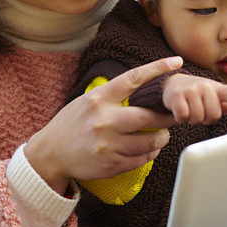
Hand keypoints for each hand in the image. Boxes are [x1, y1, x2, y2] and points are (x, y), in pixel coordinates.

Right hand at [25, 56, 181, 193]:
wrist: (50, 154)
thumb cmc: (74, 123)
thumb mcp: (88, 101)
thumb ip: (114, 95)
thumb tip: (146, 85)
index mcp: (99, 98)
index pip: (133, 79)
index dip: (158, 68)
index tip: (176, 62)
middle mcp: (103, 120)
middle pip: (147, 116)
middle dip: (167, 116)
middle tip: (177, 114)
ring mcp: (106, 144)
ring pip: (148, 141)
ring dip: (162, 138)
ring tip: (163, 134)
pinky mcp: (109, 164)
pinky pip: (141, 159)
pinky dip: (150, 154)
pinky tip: (150, 149)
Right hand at [162, 73, 226, 123]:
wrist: (172, 84)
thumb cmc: (197, 94)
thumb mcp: (214, 98)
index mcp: (216, 88)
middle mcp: (205, 86)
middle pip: (214, 115)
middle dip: (206, 118)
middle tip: (200, 110)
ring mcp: (191, 90)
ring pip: (198, 118)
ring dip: (193, 119)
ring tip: (190, 108)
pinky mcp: (177, 96)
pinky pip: (184, 117)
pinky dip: (181, 118)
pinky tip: (180, 109)